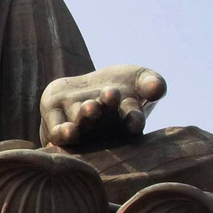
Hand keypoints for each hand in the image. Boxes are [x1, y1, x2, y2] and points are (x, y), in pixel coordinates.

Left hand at [41, 65, 166, 148]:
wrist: (88, 88)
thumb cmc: (122, 84)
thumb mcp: (140, 79)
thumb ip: (151, 83)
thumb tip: (157, 88)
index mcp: (125, 123)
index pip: (132, 122)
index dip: (133, 121)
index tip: (136, 120)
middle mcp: (102, 130)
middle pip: (104, 121)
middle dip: (106, 109)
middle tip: (109, 96)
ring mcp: (79, 127)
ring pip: (81, 124)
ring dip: (85, 117)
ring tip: (91, 107)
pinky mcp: (54, 121)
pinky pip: (57, 131)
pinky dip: (61, 133)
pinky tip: (66, 131)